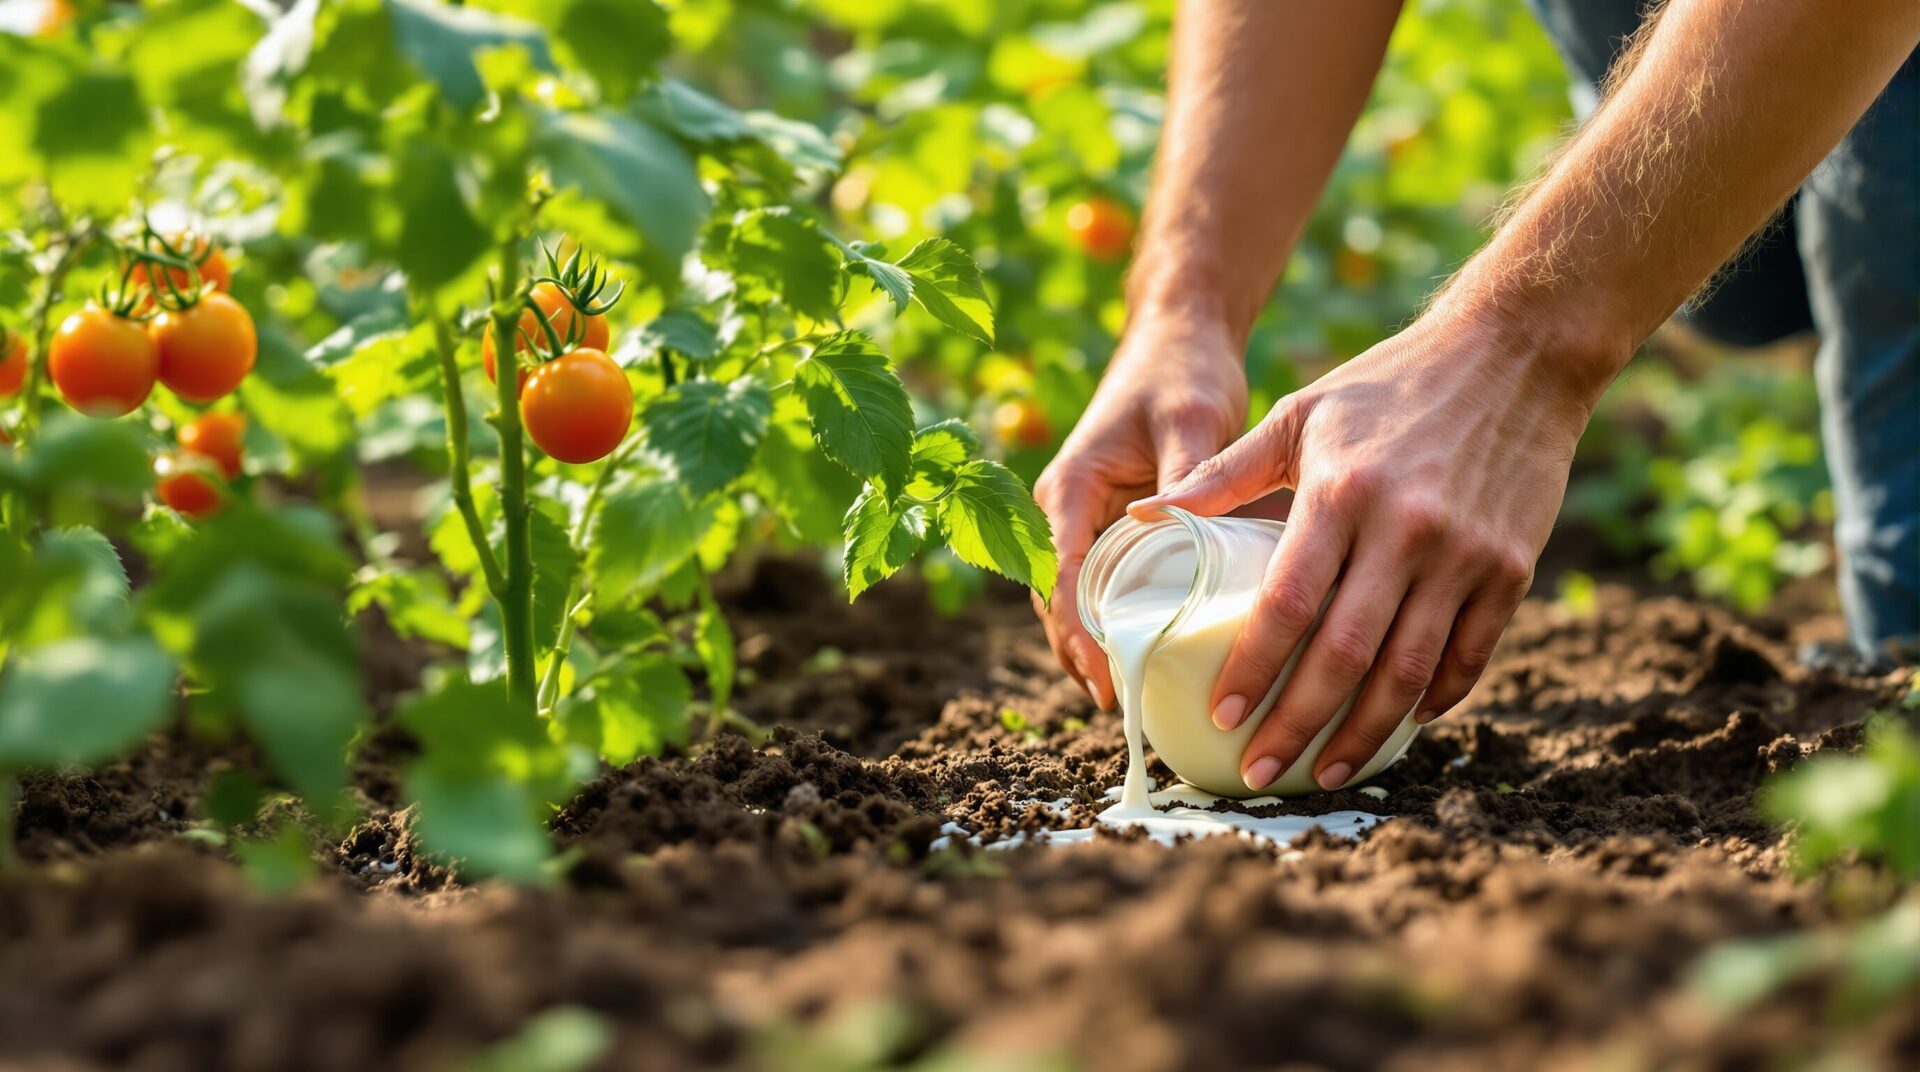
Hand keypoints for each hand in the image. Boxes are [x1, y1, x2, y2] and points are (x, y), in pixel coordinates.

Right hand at [1032, 312, 1247, 708]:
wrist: (1179, 337)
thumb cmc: (1184, 372)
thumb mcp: (1192, 420)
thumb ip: (1186, 477)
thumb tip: (1184, 532)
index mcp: (1070, 487)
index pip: (1061, 576)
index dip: (1079, 633)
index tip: (1108, 677)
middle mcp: (1062, 509)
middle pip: (1056, 600)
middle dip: (1080, 655)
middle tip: (1121, 705)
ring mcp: (1080, 519)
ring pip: (1071, 600)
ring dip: (1089, 647)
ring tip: (1127, 700)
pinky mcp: (1106, 525)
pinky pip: (1098, 585)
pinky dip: (1109, 623)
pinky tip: (1142, 659)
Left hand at [1129, 305, 1602, 790]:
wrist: (1516, 353)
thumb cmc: (1389, 383)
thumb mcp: (1300, 414)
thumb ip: (1223, 474)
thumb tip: (1144, 516)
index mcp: (1342, 493)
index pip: (1286, 604)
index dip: (1252, 668)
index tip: (1221, 714)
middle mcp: (1405, 531)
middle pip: (1344, 655)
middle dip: (1297, 725)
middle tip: (1259, 771)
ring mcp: (1465, 555)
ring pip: (1410, 672)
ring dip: (1365, 734)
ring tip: (1326, 771)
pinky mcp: (1511, 568)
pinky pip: (1470, 655)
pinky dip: (1436, 699)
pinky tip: (1402, 726)